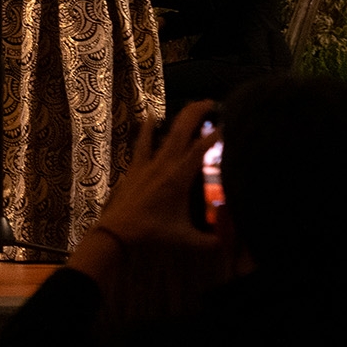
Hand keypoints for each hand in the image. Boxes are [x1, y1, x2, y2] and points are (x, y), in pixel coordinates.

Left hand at [97, 103, 219, 247]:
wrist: (118, 229)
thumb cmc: (152, 232)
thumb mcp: (186, 239)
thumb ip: (210, 242)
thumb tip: (228, 244)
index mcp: (178, 178)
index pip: (199, 150)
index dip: (214, 136)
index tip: (228, 125)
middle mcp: (164, 165)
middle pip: (182, 132)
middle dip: (197, 114)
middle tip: (212, 103)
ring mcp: (148, 163)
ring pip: (166, 134)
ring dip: (179, 118)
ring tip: (192, 106)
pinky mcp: (136, 166)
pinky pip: (143, 143)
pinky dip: (148, 129)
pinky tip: (151, 116)